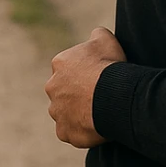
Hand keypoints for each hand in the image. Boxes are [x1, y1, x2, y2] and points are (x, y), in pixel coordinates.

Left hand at [44, 26, 123, 147]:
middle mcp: (52, 87)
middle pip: (63, 91)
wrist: (113, 96)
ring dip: (77, 113)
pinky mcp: (64, 132)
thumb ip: (97, 35)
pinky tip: (96, 127)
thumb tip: (95, 33)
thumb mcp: (106, 39)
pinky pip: (70, 132)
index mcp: (60, 64)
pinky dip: (81, 131)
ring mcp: (57, 112)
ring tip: (98, 113)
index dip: (84, 73)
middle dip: (76, 94)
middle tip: (97, 97)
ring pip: (65, 113)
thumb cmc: (109, 66)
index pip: (68, 68)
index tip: (97, 77)